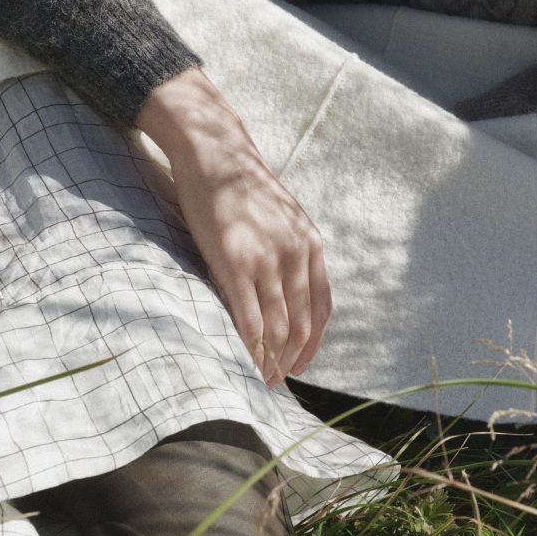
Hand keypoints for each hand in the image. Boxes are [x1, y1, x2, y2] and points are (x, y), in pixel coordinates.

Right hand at [136, 68, 330, 386]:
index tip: (301, 363)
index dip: (312, 341)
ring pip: (276, 325)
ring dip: (270, 358)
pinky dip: (248, 344)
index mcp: (311, 246)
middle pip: (300, 322)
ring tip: (260, 379)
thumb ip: (291, 252)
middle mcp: (295, 255)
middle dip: (290, 357)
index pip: (320, 307)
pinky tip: (244, 360)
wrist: (216, 153)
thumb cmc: (243, 188)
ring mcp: (265, 259)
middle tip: (276, 382)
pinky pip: (247, 315)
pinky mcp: (234, 261)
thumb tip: (289, 290)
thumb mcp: (282, 218)